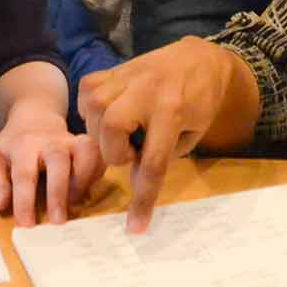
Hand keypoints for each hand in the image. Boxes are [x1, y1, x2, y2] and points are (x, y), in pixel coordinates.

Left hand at [0, 104, 103, 224]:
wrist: (35, 120)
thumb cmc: (14, 148)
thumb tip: (4, 203)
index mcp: (23, 145)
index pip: (24, 173)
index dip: (25, 200)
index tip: (26, 224)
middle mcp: (50, 141)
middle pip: (58, 160)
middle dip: (58, 192)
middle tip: (57, 222)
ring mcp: (73, 140)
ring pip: (87, 151)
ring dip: (84, 178)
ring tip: (75, 202)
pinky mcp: (89, 144)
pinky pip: (100, 156)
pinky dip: (97, 174)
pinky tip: (85, 190)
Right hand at [77, 39, 244, 231]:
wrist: (199, 59)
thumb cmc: (200, 101)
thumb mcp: (192, 134)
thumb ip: (162, 156)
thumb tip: (134, 181)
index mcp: (173, 112)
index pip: (153, 163)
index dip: (143, 200)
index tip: (135, 227)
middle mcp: (146, 92)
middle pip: (113, 131)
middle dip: (117, 153)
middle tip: (131, 151)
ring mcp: (127, 76)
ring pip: (94, 111)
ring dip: (102, 132)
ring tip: (121, 132)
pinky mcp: (113, 69)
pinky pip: (87, 91)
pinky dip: (91, 109)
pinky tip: (108, 114)